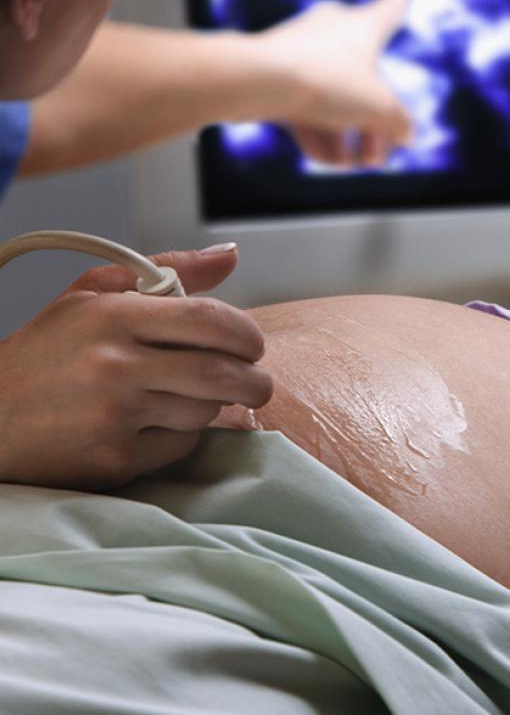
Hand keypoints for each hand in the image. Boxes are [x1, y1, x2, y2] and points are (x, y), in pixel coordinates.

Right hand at [0, 246, 272, 489]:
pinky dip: (182, 435)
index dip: (245, 333)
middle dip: (254, 380)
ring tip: (190, 396)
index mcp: (112, 317)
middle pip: (221, 373)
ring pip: (205, 411)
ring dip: (213, 405)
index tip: (252, 344)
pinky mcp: (115, 459)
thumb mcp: (93, 297)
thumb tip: (230, 254)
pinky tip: (155, 424)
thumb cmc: (48, 353)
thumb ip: (168, 271)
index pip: (208, 319)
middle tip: (256, 381)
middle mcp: (114, 366)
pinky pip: (181, 445)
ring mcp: (115, 416)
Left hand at [258, 0, 413, 165]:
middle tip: (376, 156)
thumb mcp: (380, 109)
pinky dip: (317, 130)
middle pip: (363, 78)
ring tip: (349, 164)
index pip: (389, 9)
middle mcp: (332, 30)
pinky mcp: (275, 71)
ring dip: (345, 134)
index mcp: (364, 25)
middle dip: (372, 121)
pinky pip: (304, 102)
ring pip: (331, 96)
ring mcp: (301, 50)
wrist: (258, 81)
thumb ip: (399, 122)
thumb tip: (405, 132)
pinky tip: (324, 159)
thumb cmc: (325, 82)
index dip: (398, 3)